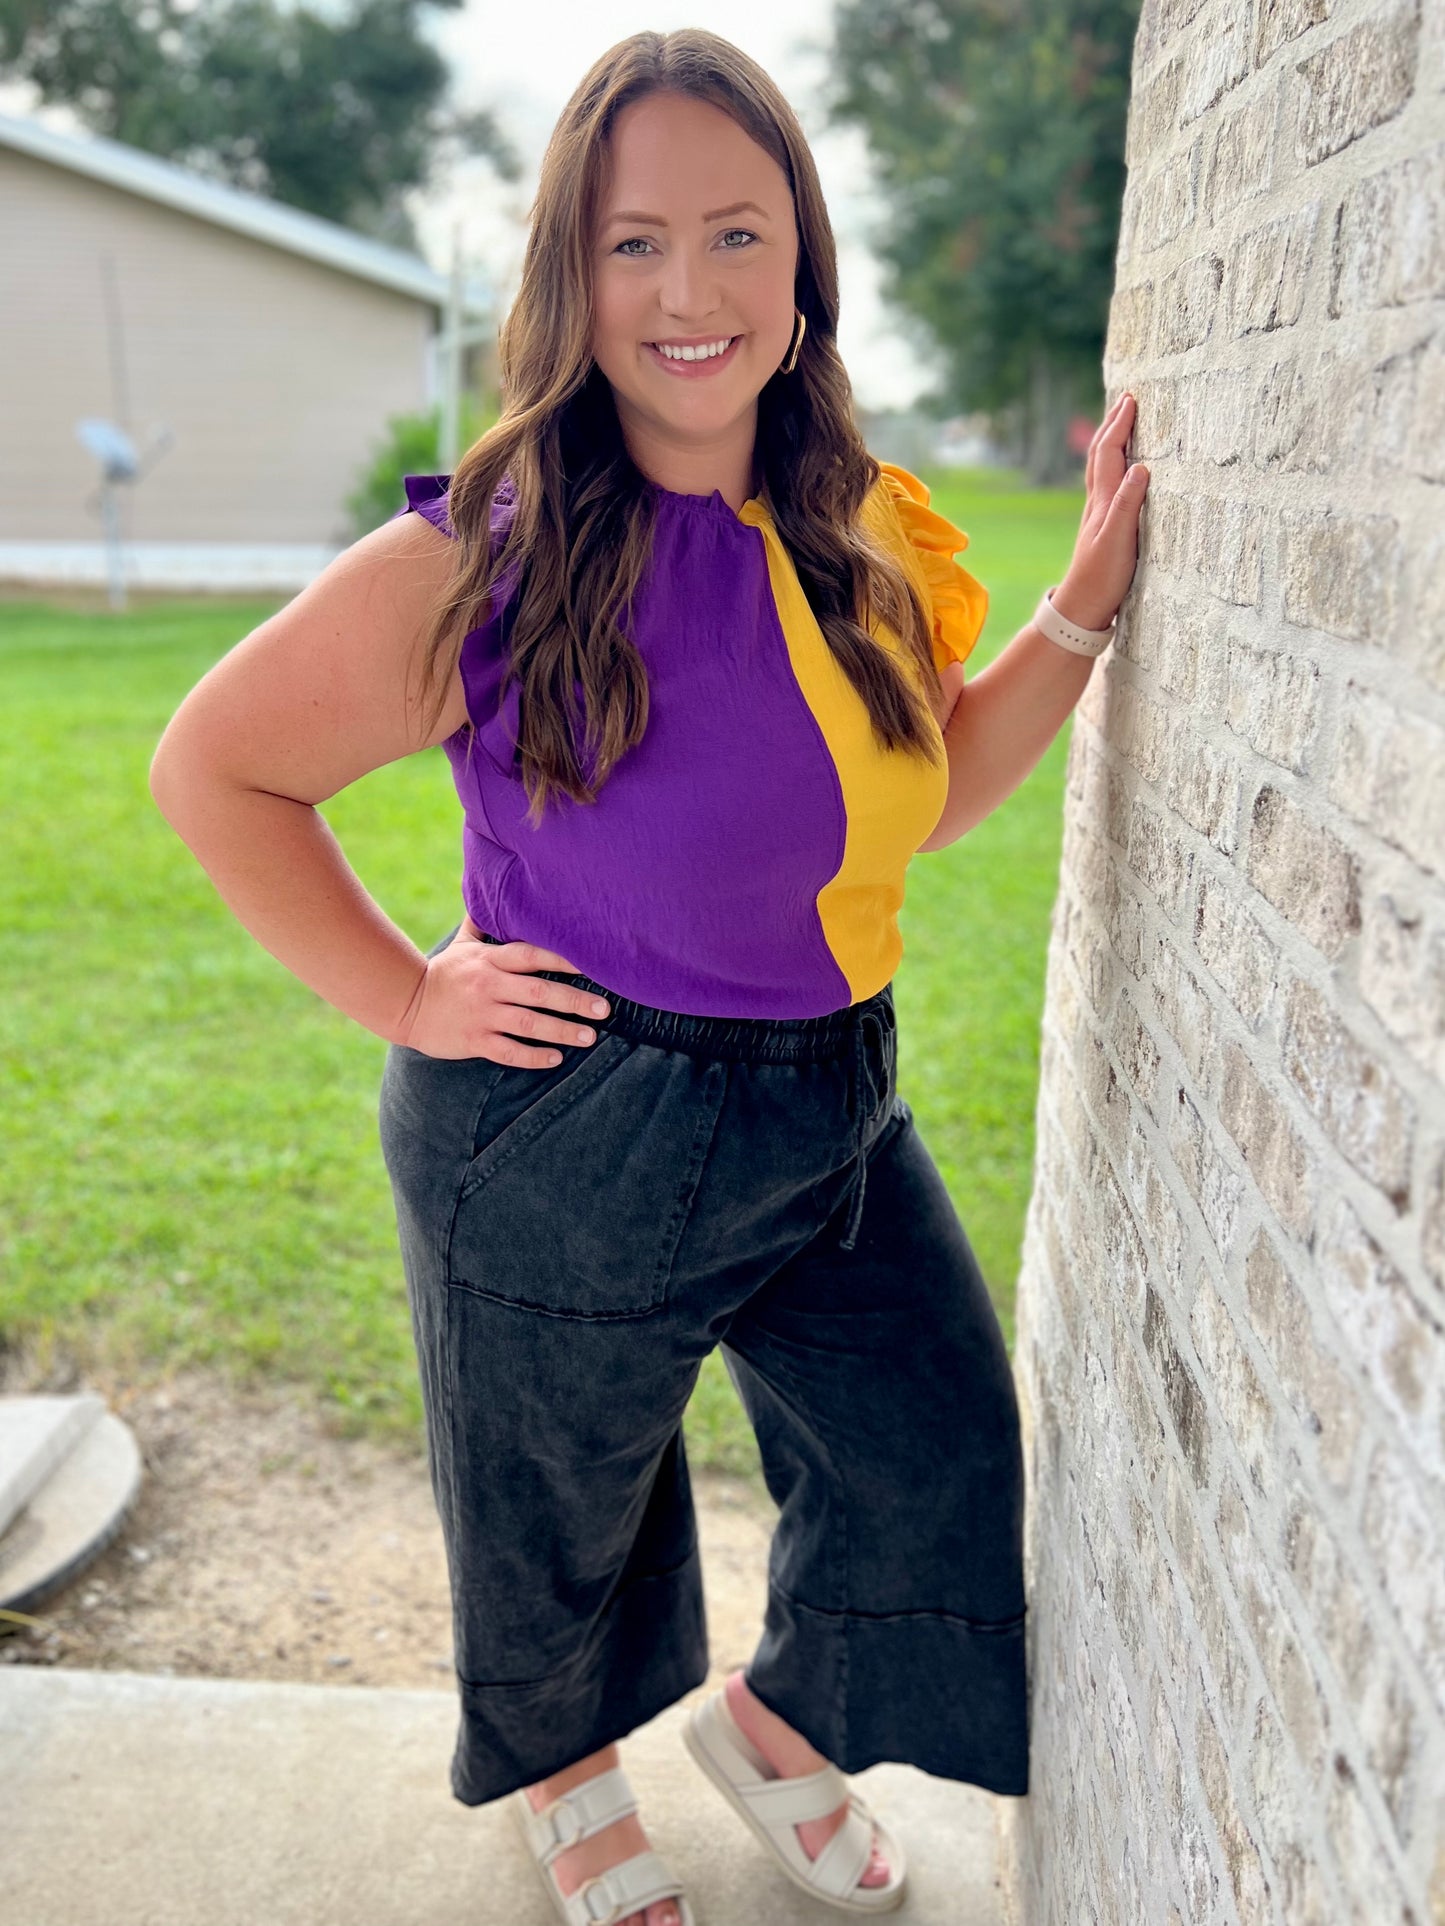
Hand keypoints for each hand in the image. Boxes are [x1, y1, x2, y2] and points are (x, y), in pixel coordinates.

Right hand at [395, 919, 610, 1064]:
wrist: (405, 1004)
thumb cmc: (442, 973)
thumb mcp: (462, 945)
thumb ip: (482, 923)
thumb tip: (488, 890)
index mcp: (490, 960)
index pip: (532, 955)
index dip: (563, 959)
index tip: (592, 965)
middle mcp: (489, 986)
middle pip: (538, 991)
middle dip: (574, 1001)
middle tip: (604, 1009)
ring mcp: (482, 1015)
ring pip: (529, 1023)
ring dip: (562, 1030)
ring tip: (589, 1036)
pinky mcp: (474, 1041)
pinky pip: (509, 1051)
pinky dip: (534, 1056)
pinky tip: (556, 1058)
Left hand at [1053, 392, 1149, 632]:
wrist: (1082, 608)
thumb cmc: (1102, 577)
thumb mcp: (1119, 540)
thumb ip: (1129, 504)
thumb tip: (1141, 466)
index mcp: (1103, 501)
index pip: (1110, 453)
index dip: (1120, 425)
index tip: (1131, 399)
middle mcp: (1097, 503)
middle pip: (1101, 456)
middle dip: (1113, 426)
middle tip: (1126, 401)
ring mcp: (1098, 515)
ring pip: (1102, 469)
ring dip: (1111, 443)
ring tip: (1120, 425)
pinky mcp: (1102, 528)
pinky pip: (1107, 486)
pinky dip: (1113, 468)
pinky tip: (1120, 474)